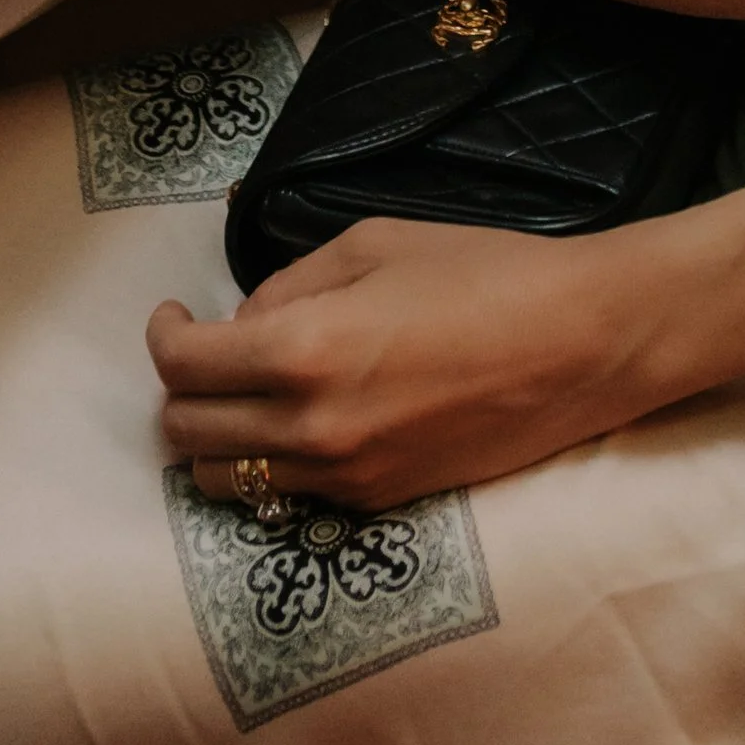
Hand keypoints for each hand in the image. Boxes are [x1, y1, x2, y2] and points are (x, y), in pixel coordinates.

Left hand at [153, 218, 690, 512]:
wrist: (580, 343)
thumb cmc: (487, 273)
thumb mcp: (379, 243)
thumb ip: (293, 282)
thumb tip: (246, 323)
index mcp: (303, 348)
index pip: (184, 365)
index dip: (165, 336)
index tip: (176, 315)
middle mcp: (309, 426)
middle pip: (187, 433)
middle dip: (182, 389)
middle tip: (207, 353)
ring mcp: (342, 475)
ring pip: (226, 479)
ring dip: (218, 436)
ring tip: (249, 394)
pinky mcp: (376, 502)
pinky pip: (288, 493)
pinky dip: (273, 462)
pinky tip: (306, 419)